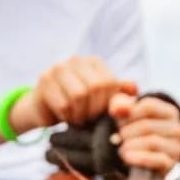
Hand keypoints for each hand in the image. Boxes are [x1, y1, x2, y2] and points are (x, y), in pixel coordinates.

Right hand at [16, 55, 135, 131]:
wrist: (45, 110)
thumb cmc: (78, 106)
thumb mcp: (102, 102)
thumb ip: (119, 96)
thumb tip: (135, 90)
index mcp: (94, 62)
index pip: (110, 83)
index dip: (107, 104)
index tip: (101, 114)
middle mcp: (76, 60)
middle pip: (95, 88)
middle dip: (94, 110)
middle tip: (88, 119)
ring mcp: (58, 68)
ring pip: (78, 96)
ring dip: (80, 114)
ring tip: (77, 118)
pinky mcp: (44, 80)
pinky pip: (63, 104)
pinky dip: (67, 116)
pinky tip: (65, 116)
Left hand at [110, 93, 179, 174]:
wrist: (142, 162)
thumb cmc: (135, 133)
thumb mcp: (127, 116)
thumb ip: (120, 106)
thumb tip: (117, 109)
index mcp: (170, 112)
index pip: (149, 106)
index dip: (130, 114)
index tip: (119, 121)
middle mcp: (177, 129)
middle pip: (148, 125)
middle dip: (127, 132)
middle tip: (117, 138)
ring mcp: (176, 147)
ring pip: (152, 142)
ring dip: (131, 145)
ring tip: (121, 149)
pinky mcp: (172, 164)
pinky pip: (158, 159)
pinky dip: (140, 158)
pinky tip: (127, 157)